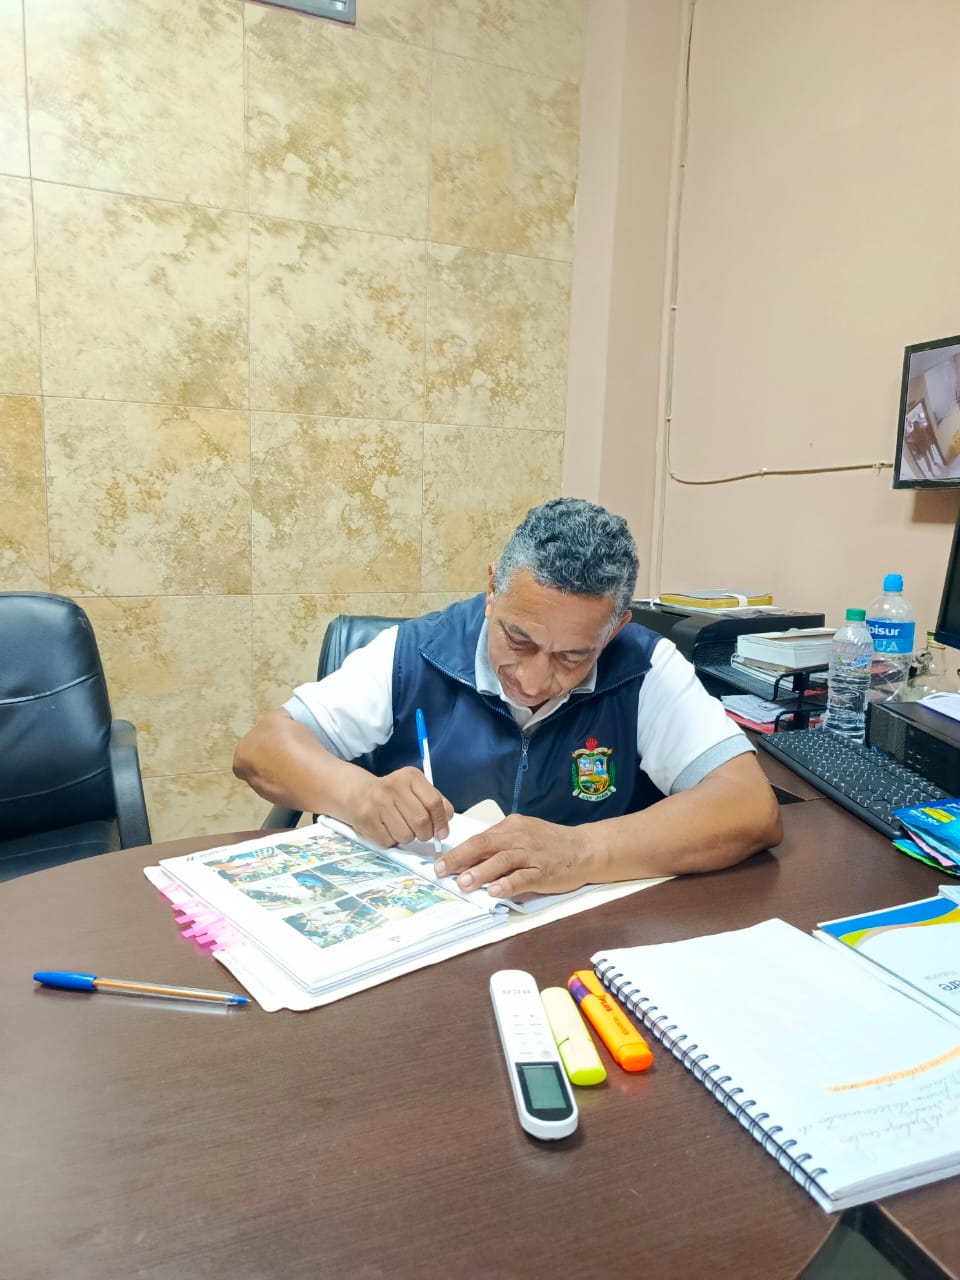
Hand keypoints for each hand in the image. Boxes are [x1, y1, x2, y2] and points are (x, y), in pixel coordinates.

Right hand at [349, 767, 453, 847]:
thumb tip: (447, 818)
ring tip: (402, 828)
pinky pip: (389, 842)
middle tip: (423, 834)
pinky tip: (388, 829)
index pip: (434, 803)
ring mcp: (378, 803)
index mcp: (410, 776)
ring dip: (408, 837)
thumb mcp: (416, 789)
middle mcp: (393, 786)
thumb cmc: (394, 795)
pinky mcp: (366, 820)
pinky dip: (392, 841)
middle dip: (426, 834)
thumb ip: (435, 801)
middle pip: (421, 821)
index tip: (442, 833)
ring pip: (406, 835)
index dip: (441, 822)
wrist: (358, 793)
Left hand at [434, 815, 594, 897]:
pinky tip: (494, 892)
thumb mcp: (523, 834)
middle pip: (485, 845)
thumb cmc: (550, 843)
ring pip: (502, 861)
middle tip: (440, 871)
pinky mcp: (544, 872)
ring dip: (480, 872)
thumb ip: (500, 842)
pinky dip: (508, 884)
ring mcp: (532, 855)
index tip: (439, 863)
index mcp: (511, 827)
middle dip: (460, 858)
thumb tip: (471, 856)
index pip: (479, 838)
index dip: (458, 851)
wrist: (585, 848)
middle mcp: (519, 838)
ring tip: (463, 883)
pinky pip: (523, 878)